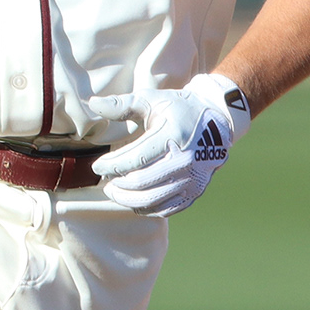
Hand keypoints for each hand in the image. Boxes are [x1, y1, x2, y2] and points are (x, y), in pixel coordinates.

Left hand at [90, 73, 250, 217]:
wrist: (217, 121)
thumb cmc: (178, 109)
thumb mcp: (152, 100)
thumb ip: (121, 104)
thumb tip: (92, 103)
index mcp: (172, 136)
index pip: (135, 159)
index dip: (112, 166)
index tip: (97, 167)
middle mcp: (185, 160)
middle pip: (142, 183)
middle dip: (118, 186)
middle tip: (105, 183)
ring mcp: (192, 178)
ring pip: (153, 199)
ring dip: (128, 200)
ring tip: (114, 192)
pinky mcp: (196, 190)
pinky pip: (168, 208)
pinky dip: (147, 208)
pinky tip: (134, 201)